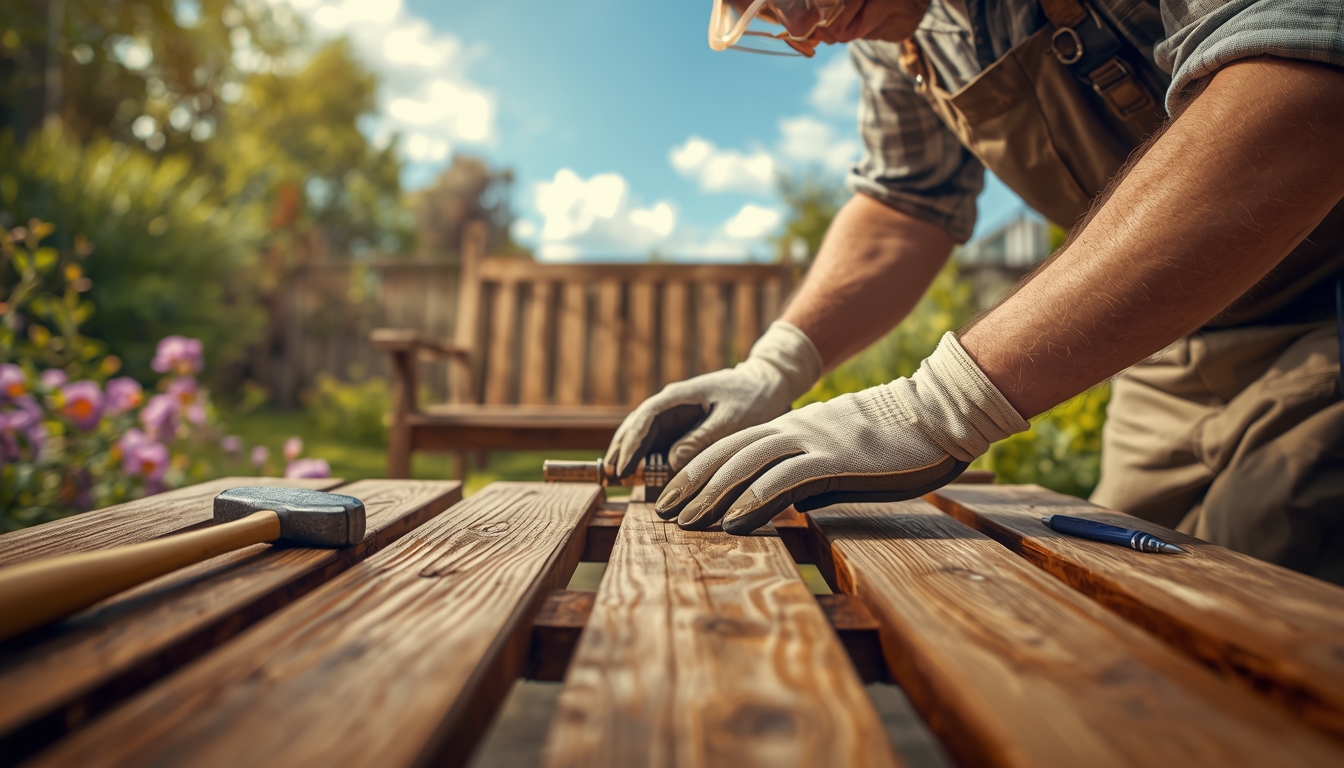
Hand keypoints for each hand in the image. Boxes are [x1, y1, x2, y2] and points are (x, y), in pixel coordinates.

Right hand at [604, 322, 822, 476]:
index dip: (633, 443)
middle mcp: (673, 402)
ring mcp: (677, 412)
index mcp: (681, 396)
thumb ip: (701, 439)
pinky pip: (660, 439)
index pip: (647, 417)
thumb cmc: (754, 399)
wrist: (768, 384)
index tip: (624, 466)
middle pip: (638, 424)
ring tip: (618, 473)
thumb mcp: (732, 421)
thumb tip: (671, 461)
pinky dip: (648, 453)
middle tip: (611, 474)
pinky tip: (640, 469)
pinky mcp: (685, 423)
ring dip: (631, 451)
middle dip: (624, 448)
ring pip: (645, 432)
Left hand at [654, 332, 1028, 533]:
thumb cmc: (892, 439)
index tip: (672, 495)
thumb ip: (810, 473)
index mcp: (790, 428)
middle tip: (660, 511)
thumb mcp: (840, 454)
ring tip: (683, 521)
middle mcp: (791, 431)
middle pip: (726, 455)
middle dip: (689, 484)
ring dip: (709, 495)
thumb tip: (792, 501)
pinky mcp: (832, 459)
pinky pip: (782, 479)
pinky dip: (752, 500)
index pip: (730, 448)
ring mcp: (810, 442)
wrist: (933, 414)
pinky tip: (730, 521)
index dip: (697, 471)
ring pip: (744, 466)